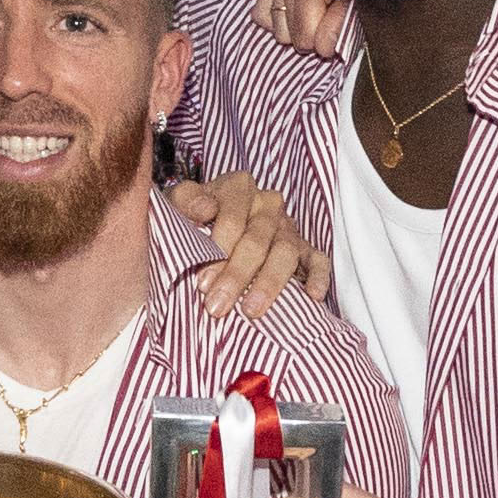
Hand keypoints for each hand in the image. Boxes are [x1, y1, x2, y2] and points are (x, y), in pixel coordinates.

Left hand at [169, 171, 328, 315]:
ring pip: (284, 252)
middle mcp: (267, 203)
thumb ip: (186, 201)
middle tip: (217, 306)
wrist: (211, 223)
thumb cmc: (194, 218)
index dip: (217, 250)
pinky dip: (318, 277)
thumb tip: (205, 209)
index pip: (231, 217)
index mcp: (237, 187)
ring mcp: (287, 226)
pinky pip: (318, 260)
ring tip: (251, 310)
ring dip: (268, 283)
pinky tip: (313, 297)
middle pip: (256, 240)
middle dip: (236, 275)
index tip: (202, 281)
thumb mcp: (179, 203)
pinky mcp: (304, 248)